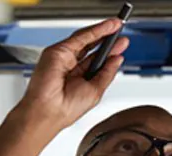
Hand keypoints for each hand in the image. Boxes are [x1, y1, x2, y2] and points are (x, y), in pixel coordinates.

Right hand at [0, 19, 128, 155]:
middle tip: (122, 36)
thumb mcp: (96, 91)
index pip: (97, 61)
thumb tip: (117, 59)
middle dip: (108, 41)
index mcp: (81, 79)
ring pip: (85, 40)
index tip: (122, 46)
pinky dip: (94, 31)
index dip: (110, 53)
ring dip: (102, 32)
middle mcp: (72, 67)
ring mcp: (64, 58)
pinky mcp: (58, 52)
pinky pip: (79, 38)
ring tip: (116, 26)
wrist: (48, 112)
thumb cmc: (66, 109)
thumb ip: (107, 73)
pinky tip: (106, 28)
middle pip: (92, 48)